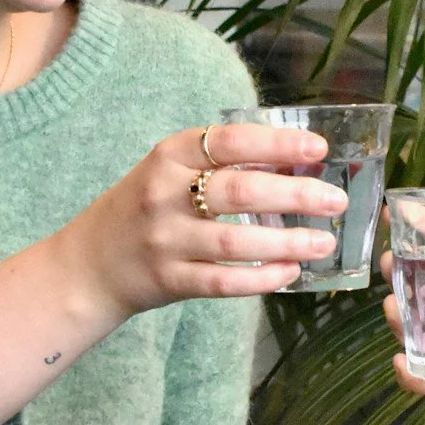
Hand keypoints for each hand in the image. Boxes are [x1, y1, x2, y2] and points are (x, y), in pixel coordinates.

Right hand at [71, 123, 347, 317]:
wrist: (88, 264)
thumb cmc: (144, 209)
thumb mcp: (170, 172)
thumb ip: (221, 165)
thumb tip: (296, 164)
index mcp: (169, 155)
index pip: (231, 141)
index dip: (279, 144)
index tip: (319, 149)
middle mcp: (164, 193)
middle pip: (241, 191)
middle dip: (296, 196)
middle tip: (336, 200)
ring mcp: (165, 239)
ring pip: (235, 242)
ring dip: (287, 243)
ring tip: (324, 243)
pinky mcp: (167, 280)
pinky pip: (223, 282)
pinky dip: (261, 279)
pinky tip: (290, 273)